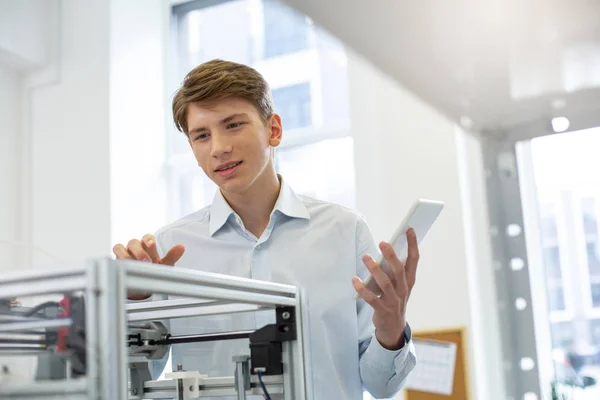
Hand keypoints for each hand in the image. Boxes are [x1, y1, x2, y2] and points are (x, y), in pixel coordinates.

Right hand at [113, 234, 184, 299]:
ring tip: (133, 265)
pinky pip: (112, 257)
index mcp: (148, 245)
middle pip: (134, 242)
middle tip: (146, 261)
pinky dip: (117, 260)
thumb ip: (172, 256)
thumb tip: (181, 247)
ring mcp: (124, 253)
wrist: (141, 286)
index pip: (147, 237)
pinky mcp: (116, 262)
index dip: (149, 240)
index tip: (152, 245)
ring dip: (127, 255)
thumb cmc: (152, 271)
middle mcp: (135, 247)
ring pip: (120, 247)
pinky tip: (122, 266)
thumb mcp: (164, 265)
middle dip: (140, 251)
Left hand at [352, 228, 418, 349]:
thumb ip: (395, 269)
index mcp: (409, 280)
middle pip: (399, 270)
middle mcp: (403, 289)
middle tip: (383, 242)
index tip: (409, 229)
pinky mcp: (382, 310)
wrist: (393, 327)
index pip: (414, 260)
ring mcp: (394, 300)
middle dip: (391, 256)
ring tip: (366, 257)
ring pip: (385, 283)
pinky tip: (354, 280)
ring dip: (375, 270)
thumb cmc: (394, 299)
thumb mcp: (399, 285)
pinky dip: (362, 289)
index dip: (412, 244)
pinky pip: (371, 299)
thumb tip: (386, 247)